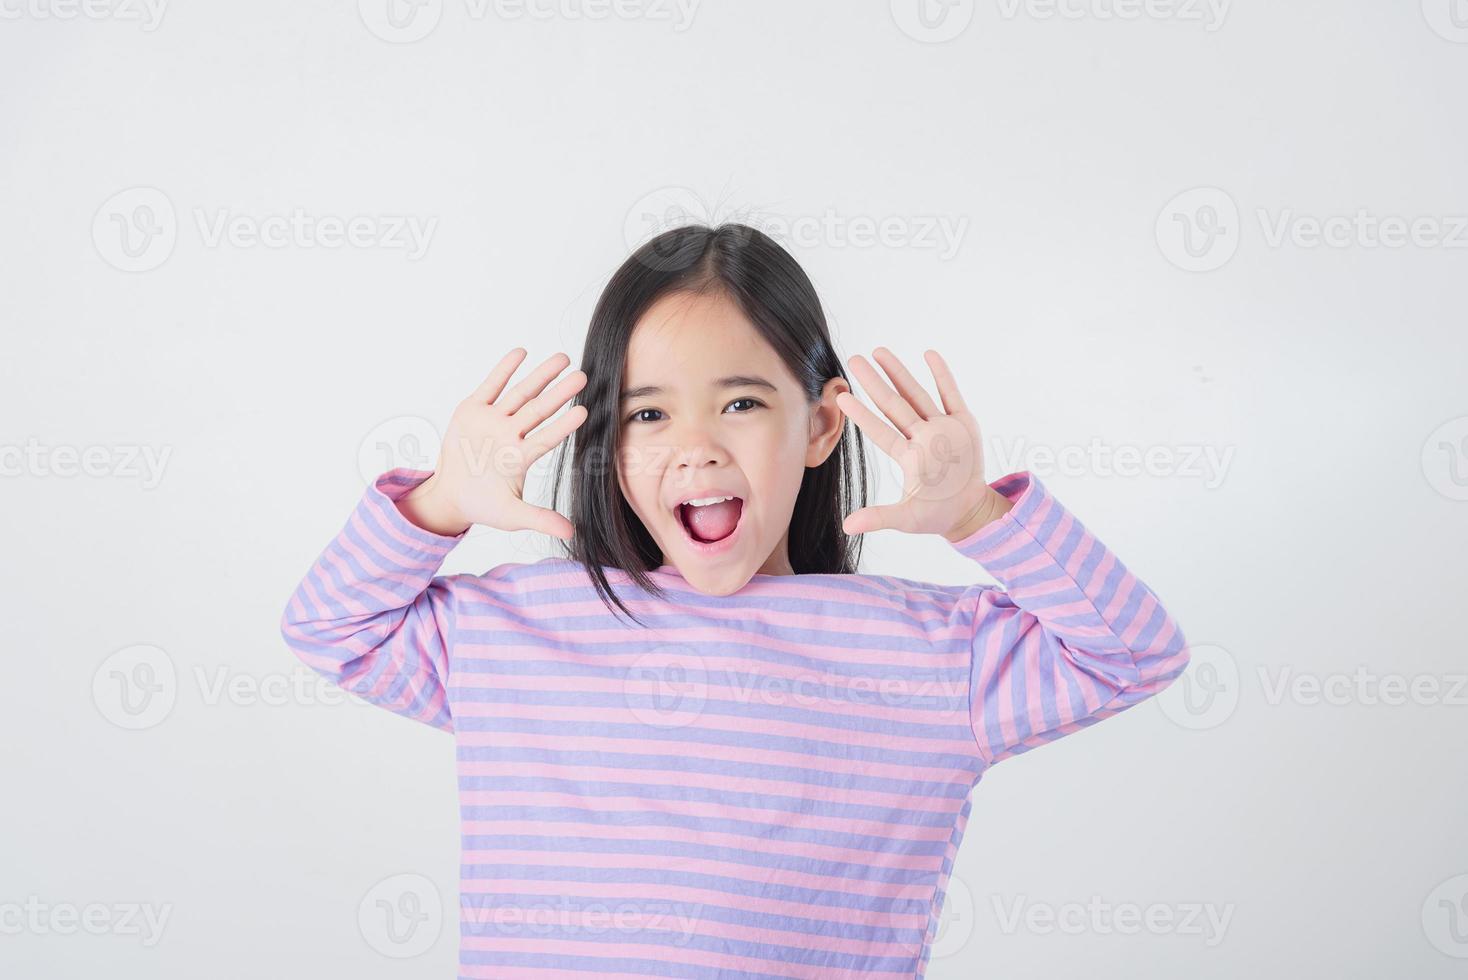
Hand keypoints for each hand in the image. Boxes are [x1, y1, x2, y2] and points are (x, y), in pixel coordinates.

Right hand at [399, 348, 587, 539]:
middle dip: (559, 392)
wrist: (450, 496)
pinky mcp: (472, 410)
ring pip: (520, 393)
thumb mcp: (511, 515)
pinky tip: (521, 352)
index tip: (585, 412)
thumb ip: (539, 519)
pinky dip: (503, 370)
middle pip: (538, 409)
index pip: (547, 438)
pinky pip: (490, 386)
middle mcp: (511, 434)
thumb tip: (572, 533)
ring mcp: (493, 420)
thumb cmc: (483, 505)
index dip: (564, 425)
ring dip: (539, 375)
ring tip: (562, 358)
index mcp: (520, 457)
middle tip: (583, 376)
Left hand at [836, 347, 1008, 540]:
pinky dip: (942, 375)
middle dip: (874, 382)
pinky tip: (928, 354)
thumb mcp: (906, 518)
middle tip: (854, 359)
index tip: (841, 397)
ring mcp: (942, 428)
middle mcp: (921, 437)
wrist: (969, 511)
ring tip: (880, 351)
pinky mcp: (964, 424)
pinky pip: (951, 395)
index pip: (880, 431)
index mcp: (907, 456)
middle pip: (894, 405)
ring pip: (918, 395)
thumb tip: (847, 527)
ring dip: (900, 373)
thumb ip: (879, 518)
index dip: (861, 416)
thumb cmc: (935, 515)